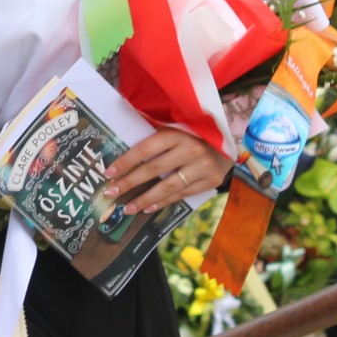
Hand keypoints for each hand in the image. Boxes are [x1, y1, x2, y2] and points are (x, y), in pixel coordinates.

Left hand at [101, 129, 232, 214]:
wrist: (227, 144)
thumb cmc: (192, 134)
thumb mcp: (175, 129)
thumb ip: (154, 137)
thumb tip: (122, 149)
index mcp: (177, 133)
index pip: (146, 149)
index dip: (126, 161)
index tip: (108, 173)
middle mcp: (190, 150)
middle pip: (154, 169)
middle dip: (130, 183)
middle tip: (110, 193)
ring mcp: (202, 168)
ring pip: (168, 187)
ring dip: (144, 199)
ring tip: (127, 208)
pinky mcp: (210, 182)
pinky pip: (181, 195)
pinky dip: (163, 203)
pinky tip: (147, 208)